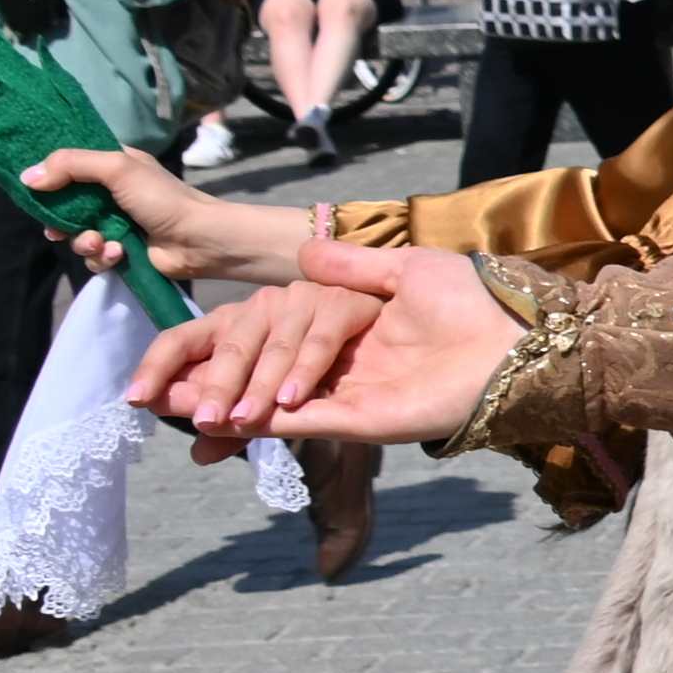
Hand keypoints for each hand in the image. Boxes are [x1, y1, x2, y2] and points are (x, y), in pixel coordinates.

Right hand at [23, 147, 317, 292]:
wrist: (200, 241)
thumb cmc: (163, 199)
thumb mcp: (117, 169)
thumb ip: (71, 165)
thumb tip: (28, 178)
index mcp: (111, 165)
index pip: (68, 164)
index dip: (49, 174)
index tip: (32, 184)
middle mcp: (110, 192)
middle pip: (64, 204)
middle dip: (59, 220)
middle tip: (57, 229)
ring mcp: (115, 223)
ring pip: (76, 235)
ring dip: (84, 242)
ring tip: (100, 243)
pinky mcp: (121, 251)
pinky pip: (95, 257)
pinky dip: (104, 257)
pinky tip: (120, 254)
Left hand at [134, 274, 392, 441]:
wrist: (397, 336)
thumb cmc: (327, 367)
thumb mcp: (276, 399)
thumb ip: (241, 424)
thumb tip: (198, 455)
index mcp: (233, 326)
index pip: (180, 340)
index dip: (156, 368)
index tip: (136, 401)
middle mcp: (260, 307)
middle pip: (226, 346)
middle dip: (212, 387)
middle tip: (204, 421)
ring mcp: (301, 300)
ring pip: (270, 346)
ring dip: (257, 387)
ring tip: (245, 420)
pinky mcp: (341, 301)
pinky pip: (317, 341)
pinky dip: (304, 371)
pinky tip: (292, 400)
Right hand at [169, 235, 524, 442]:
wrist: (519, 339)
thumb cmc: (473, 301)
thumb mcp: (408, 269)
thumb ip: (352, 267)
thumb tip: (303, 252)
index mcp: (340, 325)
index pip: (260, 333)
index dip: (213, 348)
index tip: (170, 362)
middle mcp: (337, 364)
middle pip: (254, 372)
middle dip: (204, 383)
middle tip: (152, 397)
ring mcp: (347, 393)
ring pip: (270, 403)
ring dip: (224, 405)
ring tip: (175, 411)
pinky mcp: (365, 419)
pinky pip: (307, 420)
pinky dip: (269, 420)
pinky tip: (228, 420)